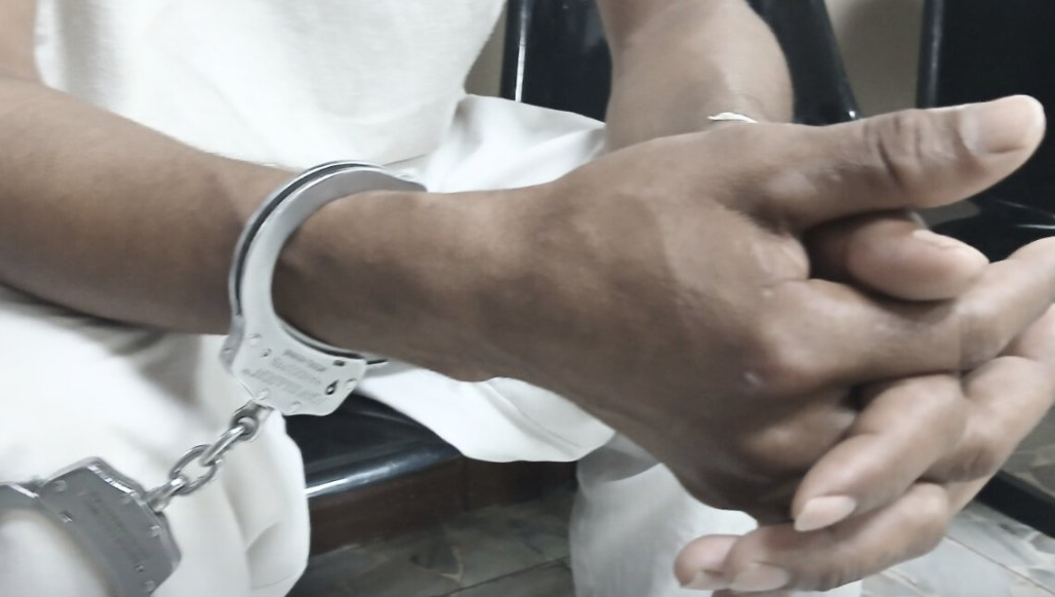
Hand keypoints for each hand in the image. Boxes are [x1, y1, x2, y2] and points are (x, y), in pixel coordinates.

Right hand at [279, 96, 1050, 569]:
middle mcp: (774, 430)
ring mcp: (742, 467)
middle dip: (1006, 369)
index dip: (1023, 296)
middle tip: (1043, 322)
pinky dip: (878, 463)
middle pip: (936, 419)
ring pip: (890, 466)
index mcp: (790, 344)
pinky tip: (896, 419)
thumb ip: (890, 161)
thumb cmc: (622, 220)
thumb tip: (1017, 133)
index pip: (955, 334)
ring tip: (989, 367)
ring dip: (950, 418)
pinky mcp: (717, 479)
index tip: (1054, 260)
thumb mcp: (756, 168)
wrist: (521, 291)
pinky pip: (828, 495)